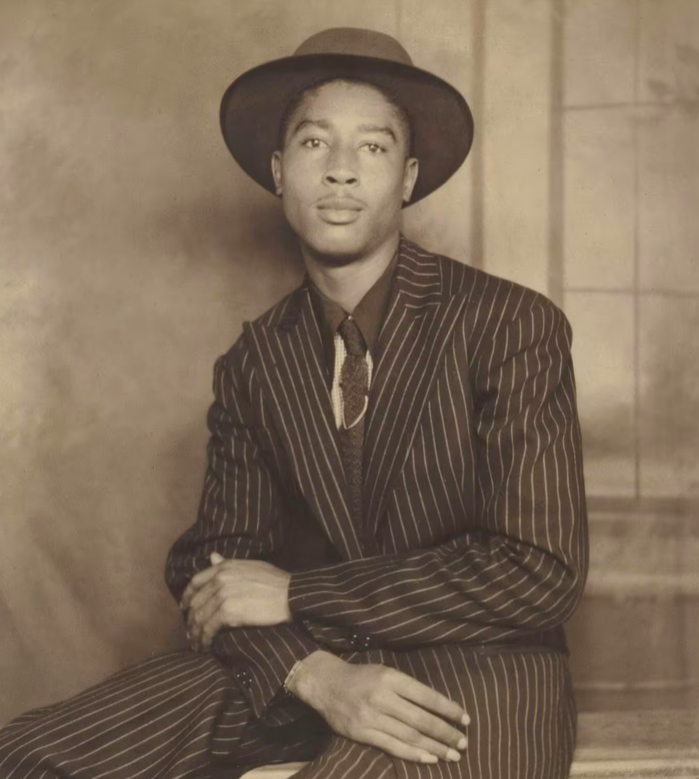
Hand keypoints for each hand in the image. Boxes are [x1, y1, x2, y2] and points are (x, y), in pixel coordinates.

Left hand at [181, 553, 291, 650]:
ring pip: (199, 617)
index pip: (196, 581)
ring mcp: (222, 595)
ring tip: (197, 643)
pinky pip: (208, 629)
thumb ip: (228, 563)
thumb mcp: (250, 566)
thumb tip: (212, 556)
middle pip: (195, 602)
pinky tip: (205, 646)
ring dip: (195, 633)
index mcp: (225, 567)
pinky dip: (203, 640)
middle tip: (191, 632)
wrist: (290, 594)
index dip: (187, 597)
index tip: (185, 609)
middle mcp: (220, 579)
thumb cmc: (275, 581)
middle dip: (190, 620)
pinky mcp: (228, 613)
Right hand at [287, 650, 469, 763]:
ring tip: (453, 754)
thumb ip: (407, 688)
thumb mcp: (385, 672)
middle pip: (421, 719)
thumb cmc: (361, 677)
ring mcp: (371, 716)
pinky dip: (413, 754)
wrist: (326, 684)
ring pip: (410, 736)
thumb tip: (438, 708)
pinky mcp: (362, 733)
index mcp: (391, 678)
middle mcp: (382, 697)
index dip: (448, 709)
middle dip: (446, 733)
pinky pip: (392, 747)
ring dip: (435, 747)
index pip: (426, 696)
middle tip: (464, 742)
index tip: (465, 719)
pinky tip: (429, 759)